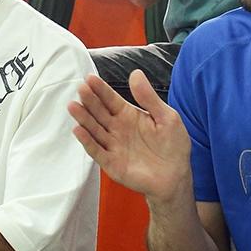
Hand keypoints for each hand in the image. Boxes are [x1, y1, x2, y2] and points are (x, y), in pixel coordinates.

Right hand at [69, 71, 191, 205]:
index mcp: (128, 115)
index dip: (100, 89)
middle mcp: (117, 128)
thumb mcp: (167, 117)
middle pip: (99, 112)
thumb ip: (149, 98)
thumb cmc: (173, 145)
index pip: (110, 99)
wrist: (176, 176)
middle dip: (90, 100)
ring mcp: (113, 145)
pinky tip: (79, 130)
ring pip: (94, 129)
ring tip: (73, 106)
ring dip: (83, 118)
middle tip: (81, 89)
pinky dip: (87, 141)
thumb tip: (135, 73)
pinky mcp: (111, 163)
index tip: (89, 78)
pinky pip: (96, 151)